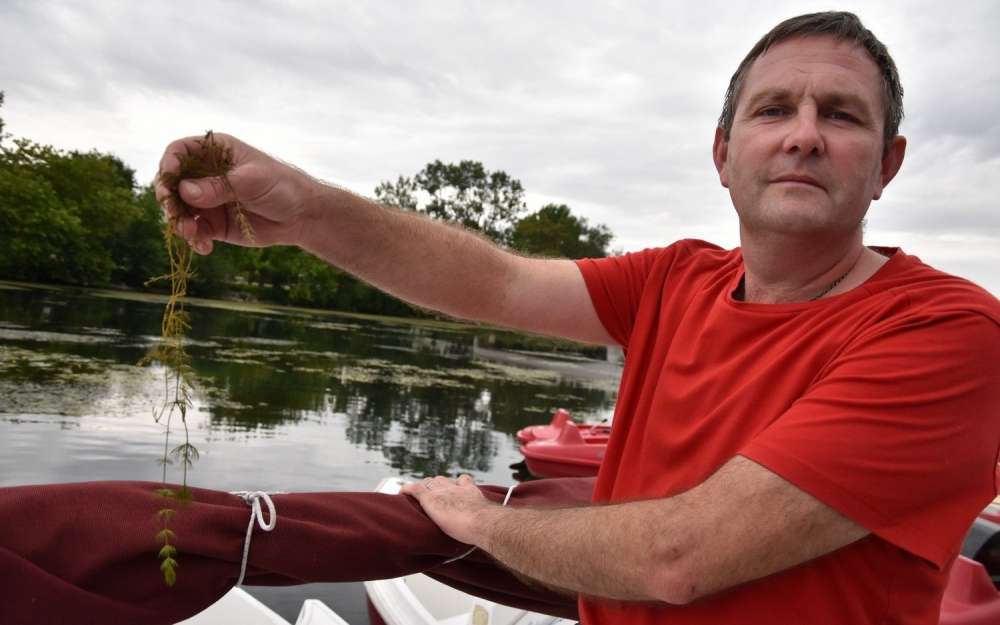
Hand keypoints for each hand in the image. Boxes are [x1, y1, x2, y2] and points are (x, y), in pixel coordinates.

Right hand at [154, 133, 323, 253]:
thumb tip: (185, 191)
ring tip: (192, 234)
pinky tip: (205, 247)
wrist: (302, 216)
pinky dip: (194, 239)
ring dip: (179, 223)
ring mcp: (207, 200)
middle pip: (172, 183)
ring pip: (179, 210)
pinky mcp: (213, 224)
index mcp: (215, 152)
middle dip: (168, 199)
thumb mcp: (252, 181)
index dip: (169, 164)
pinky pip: (193, 231)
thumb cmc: (282, 186)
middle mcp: (205, 174)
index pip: (180, 151)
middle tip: (174, 214)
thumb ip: (219, 186)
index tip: (169, 181)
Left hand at [400, 474, 498, 546]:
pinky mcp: (430, 498)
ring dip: (424, 488)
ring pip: (428, 483)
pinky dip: (408, 489)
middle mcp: (456, 487)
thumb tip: (489, 534)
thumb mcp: (488, 519)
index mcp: (471, 491)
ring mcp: (442, 491)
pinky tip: (402, 492)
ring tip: (418, 495)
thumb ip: (485, 521)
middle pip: (443, 480)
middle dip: (437, 485)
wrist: (482, 522)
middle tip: (433, 494)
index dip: (456, 484)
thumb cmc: (487, 525)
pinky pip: (415, 489)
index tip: (455, 488)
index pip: (462, 481)